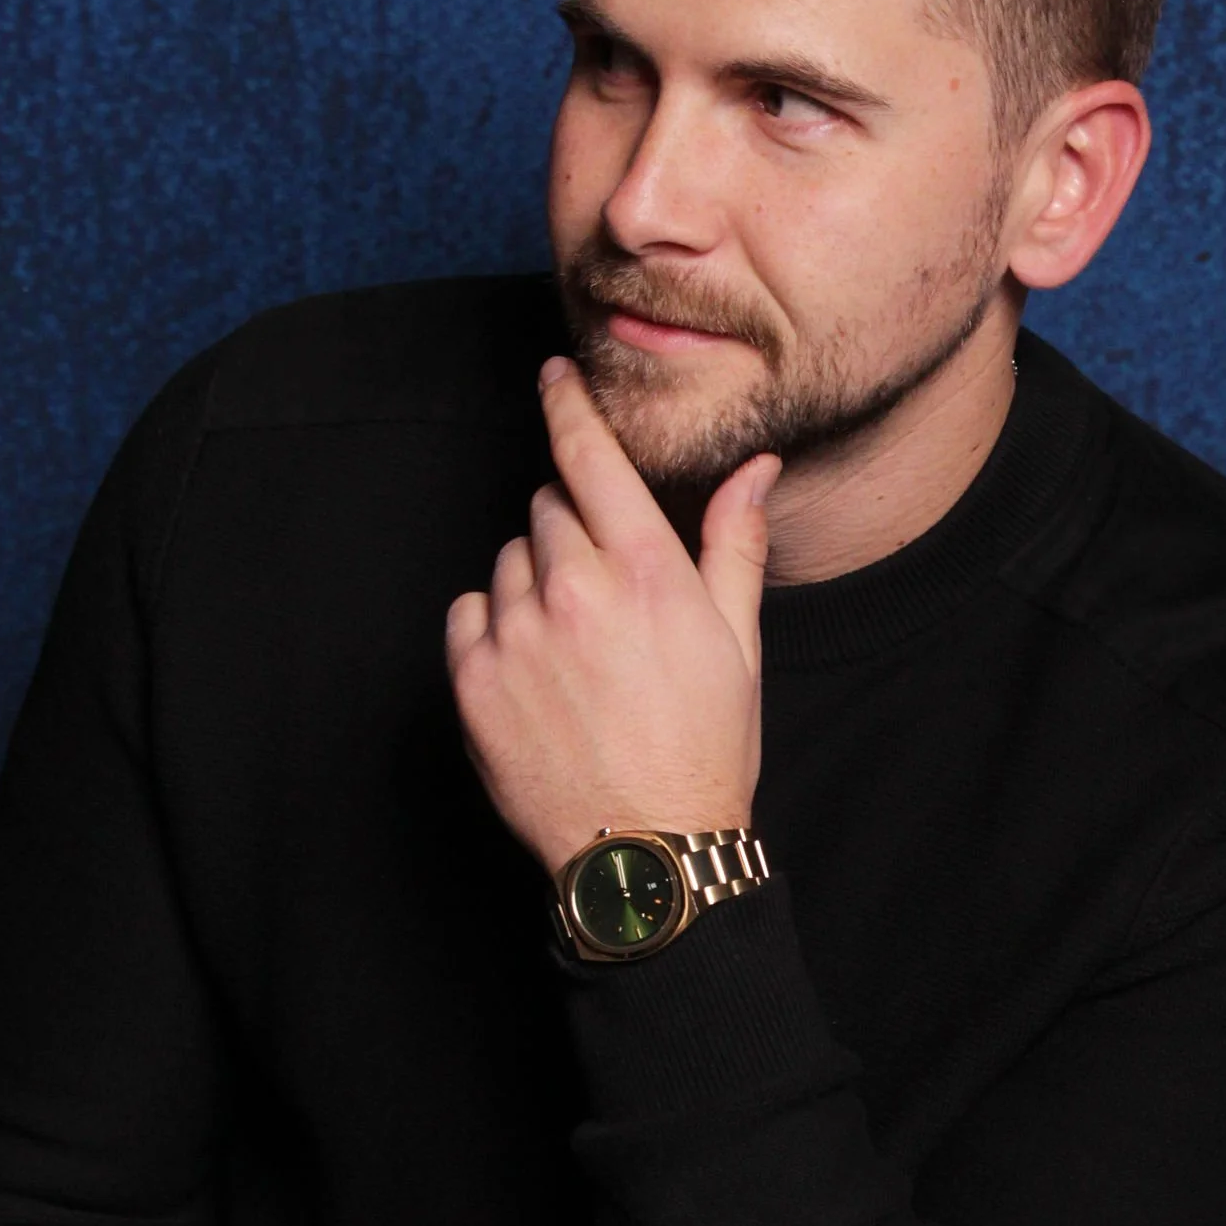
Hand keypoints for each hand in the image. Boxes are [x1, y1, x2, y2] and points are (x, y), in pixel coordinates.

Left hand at [445, 357, 780, 872]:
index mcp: (644, 571)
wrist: (647, 850)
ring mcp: (516, 636)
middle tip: (607, 594)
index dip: (567, 404)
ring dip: (535, 584)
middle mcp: (572, 590)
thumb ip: (734, 544)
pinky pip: (470, 614)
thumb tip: (756, 469)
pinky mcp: (473, 681)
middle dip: (573, 530)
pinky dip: (495, 629)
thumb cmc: (704, 746)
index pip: (589, 456)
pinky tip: (537, 673)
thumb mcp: (738, 643)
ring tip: (577, 649)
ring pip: (509, 561)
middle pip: (548, 508)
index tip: (553, 375)